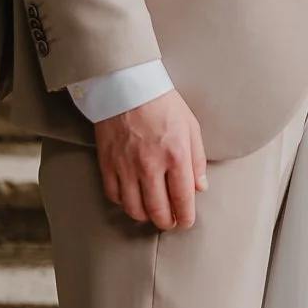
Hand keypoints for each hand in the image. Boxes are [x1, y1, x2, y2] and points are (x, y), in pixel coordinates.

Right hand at [93, 90, 207, 229]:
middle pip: (158, 210)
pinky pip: (114, 195)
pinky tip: (132, 199)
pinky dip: (124, 203)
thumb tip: (200, 187)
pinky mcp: (107, 163)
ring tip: (152, 213)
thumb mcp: (191, 127)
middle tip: (170, 222)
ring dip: (145, 216)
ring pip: (134, 208)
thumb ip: (197, 160)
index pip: (182, 199)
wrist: (127, 85)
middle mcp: (150, 165)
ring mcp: (126, 166)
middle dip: (167, 222)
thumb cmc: (163, 103)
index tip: (186, 221)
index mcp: (175, 156)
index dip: (185, 217)